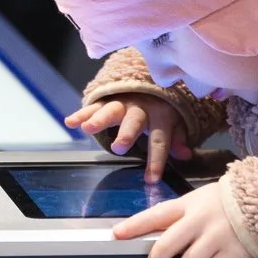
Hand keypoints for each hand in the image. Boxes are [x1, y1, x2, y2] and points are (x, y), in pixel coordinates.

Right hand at [66, 96, 192, 180]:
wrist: (149, 79)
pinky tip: (70, 122)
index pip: (160, 141)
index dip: (156, 160)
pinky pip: (94, 105)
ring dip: (99, 119)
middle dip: (126, 134)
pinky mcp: (107, 98)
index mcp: (160, 116)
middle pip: (134, 122)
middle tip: (119, 147)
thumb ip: (178, 139)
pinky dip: (82, 113)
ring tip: (87, 129)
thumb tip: (186, 155)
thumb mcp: (175, 121)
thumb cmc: (161, 107)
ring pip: (111, 110)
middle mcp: (141, 108)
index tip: (151, 179)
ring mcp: (122, 102)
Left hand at [114, 182, 253, 257]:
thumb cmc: (230, 202)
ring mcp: (214, 238)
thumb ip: (183, 216)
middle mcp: (197, 221)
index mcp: (187, 205)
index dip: (134, 225)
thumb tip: (160, 236)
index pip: (155, 215)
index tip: (116, 236)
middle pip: (165, 246)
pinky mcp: (230, 253)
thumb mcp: (203, 200)